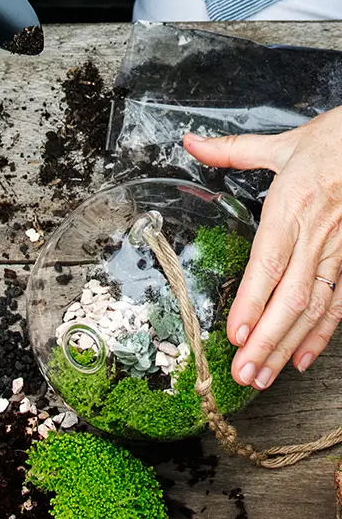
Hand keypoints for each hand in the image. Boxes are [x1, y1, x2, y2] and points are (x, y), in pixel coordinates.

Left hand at [184, 107, 341, 387]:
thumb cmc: (334, 143)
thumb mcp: (282, 143)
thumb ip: (232, 151)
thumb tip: (191, 142)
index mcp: (291, 208)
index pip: (268, 264)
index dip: (252, 302)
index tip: (235, 333)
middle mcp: (315, 236)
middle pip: (289, 298)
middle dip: (266, 341)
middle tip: (243, 373)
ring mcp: (338, 252)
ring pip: (312, 308)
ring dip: (287, 346)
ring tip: (263, 376)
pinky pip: (338, 304)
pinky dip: (320, 335)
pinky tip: (301, 359)